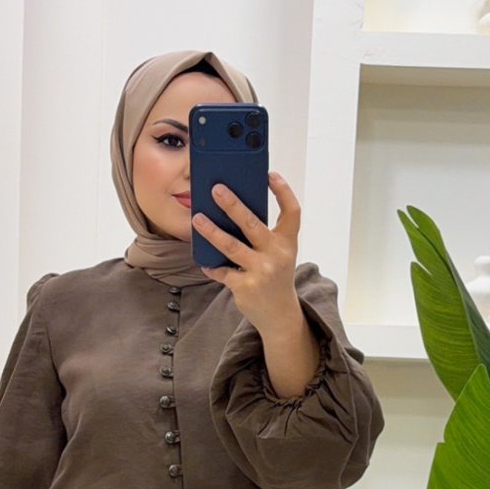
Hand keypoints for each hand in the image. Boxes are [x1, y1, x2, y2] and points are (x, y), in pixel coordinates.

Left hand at [193, 173, 300, 332]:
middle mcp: (277, 255)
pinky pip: (222, 271)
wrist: (279, 313)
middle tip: (216, 189)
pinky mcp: (246, 287)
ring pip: (231, 246)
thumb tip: (232, 209)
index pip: (291, 212)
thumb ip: (264, 233)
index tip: (270, 175)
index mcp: (287, 242)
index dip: (283, 191)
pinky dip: (212, 265)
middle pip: (253, 224)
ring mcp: (261, 271)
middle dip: (233, 205)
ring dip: (212, 231)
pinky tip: (204, 260)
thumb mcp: (278, 253)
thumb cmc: (275, 275)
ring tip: (197, 219)